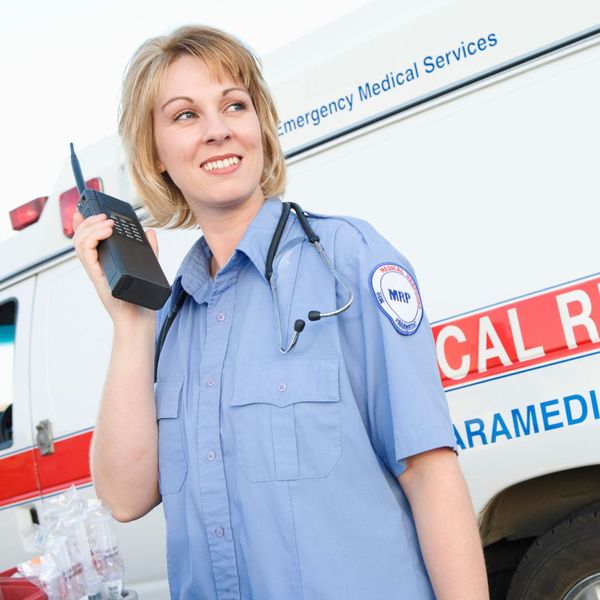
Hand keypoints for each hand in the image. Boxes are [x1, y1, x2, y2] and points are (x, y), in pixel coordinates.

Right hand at [72, 211, 158, 325]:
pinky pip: (87, 253)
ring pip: (80, 243)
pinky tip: (107, 231)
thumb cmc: (139, 299)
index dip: (82, 225)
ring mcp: (96, 271)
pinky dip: (94, 238)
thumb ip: (148, 249)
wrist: (138, 319)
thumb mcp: (146, 267)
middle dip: (88, 221)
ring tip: (107, 222)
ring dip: (92, 227)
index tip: (82, 211)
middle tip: (103, 214)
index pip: (87, 240)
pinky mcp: (97, 275)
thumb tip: (150, 232)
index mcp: (104, 263)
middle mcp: (97, 266)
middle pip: (81, 238)